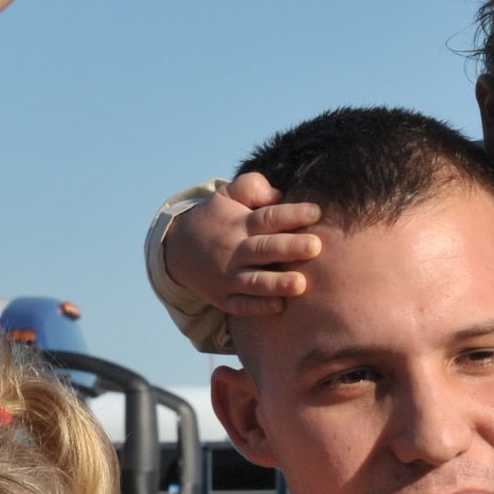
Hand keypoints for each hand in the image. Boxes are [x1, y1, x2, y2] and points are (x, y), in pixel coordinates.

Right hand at [164, 171, 322, 310]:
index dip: (292, 215)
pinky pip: (242, 305)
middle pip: (264, 249)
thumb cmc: (216, 219)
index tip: (316, 212)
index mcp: (238, 224)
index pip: (268, 217)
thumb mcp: (226, 195)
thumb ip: (250, 187)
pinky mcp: (224, 299)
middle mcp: (233, 251)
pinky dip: (259, 307)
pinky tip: (279, 306)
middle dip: (289, 248)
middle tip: (315, 246)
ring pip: (254, 281)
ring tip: (301, 284)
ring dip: (277, 283)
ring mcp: (228, 277)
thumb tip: (277, 194)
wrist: (177, 251)